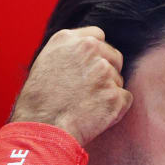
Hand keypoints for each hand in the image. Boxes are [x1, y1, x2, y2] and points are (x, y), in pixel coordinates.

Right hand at [10, 26, 132, 145]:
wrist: (42, 127)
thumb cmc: (38, 101)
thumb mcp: (45, 63)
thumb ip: (69, 53)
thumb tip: (90, 55)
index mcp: (68, 39)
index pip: (98, 36)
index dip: (97, 53)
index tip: (90, 67)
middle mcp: (88, 50)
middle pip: (114, 56)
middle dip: (107, 72)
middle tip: (89, 92)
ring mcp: (104, 71)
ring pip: (118, 80)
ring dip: (108, 92)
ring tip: (86, 106)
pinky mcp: (115, 94)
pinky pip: (125, 99)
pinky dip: (115, 108)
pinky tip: (96, 115)